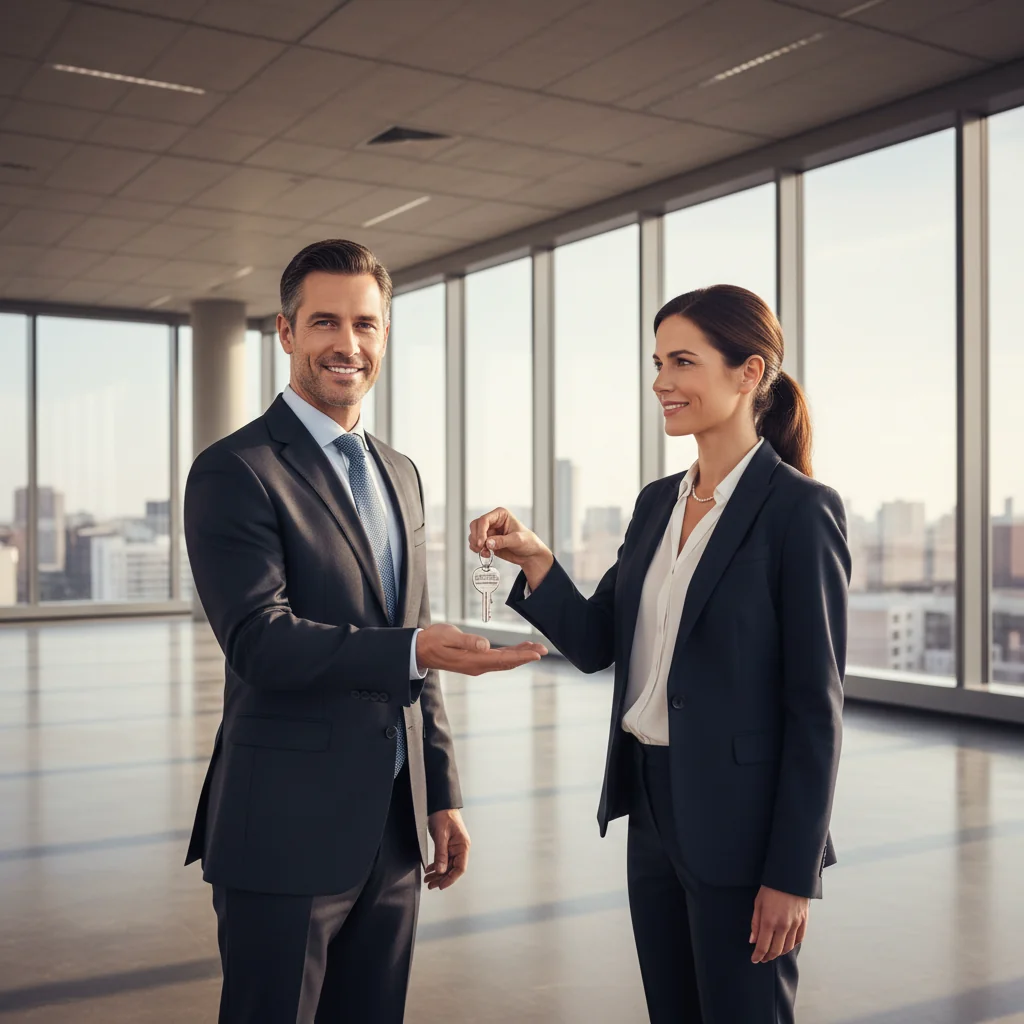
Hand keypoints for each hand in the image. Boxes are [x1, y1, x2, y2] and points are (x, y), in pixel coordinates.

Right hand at [416, 623, 546, 676]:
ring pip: (504, 661)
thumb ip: (468, 641)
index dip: (522, 656)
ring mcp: (477, 664)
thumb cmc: (433, 640)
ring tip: (535, 649)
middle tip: (544, 650)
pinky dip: (510, 654)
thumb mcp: (449, 636)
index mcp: (474, 661)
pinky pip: (497, 659)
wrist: (420, 649)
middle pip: (508, 662)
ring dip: (520, 655)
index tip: (537, 654)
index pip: (504, 659)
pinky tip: (518, 650)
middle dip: (526, 656)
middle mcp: (478, 666)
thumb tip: (486, 645)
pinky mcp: (475, 660)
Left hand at [424, 809, 469, 889]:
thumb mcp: (441, 835)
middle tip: (430, 885)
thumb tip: (441, 870)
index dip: (450, 879)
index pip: (460, 868)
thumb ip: (441, 854)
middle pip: (452, 868)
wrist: (440, 804)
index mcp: (463, 846)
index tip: (440, 886)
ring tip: (428, 880)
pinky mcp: (448, 845)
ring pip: (447, 865)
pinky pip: (443, 859)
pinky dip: (436, 865)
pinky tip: (429, 869)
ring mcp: (454, 847)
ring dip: (438, 873)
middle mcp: (460, 848)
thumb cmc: (443, 815)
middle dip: (441, 878)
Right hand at [468, 507, 553, 589]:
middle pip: (475, 525)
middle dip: (476, 537)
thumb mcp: (517, 540)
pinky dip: (478, 550)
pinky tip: (487, 554)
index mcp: (501, 515)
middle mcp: (493, 521)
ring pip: (473, 535)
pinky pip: (476, 544)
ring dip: (476, 545)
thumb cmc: (528, 542)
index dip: (480, 531)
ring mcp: (490, 532)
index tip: (481, 543)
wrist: (530, 555)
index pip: (484, 520)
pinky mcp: (488, 542)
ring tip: (485, 552)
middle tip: (480, 548)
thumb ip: (502, 541)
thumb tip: (488, 543)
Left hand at [750, 886, 808, 962]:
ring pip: (788, 947)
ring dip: (780, 953)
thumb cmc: (770, 888)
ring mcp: (795, 925)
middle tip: (763, 958)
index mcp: (769, 921)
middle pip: (776, 950)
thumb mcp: (758, 903)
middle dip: (768, 957)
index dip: (758, 955)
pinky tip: (787, 945)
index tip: (754, 960)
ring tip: (773, 953)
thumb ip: (755, 923)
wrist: (790, 877)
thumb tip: (753, 941)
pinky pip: (799, 939)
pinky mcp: (804, 922)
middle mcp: (783, 926)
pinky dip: (792, 945)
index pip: (763, 946)